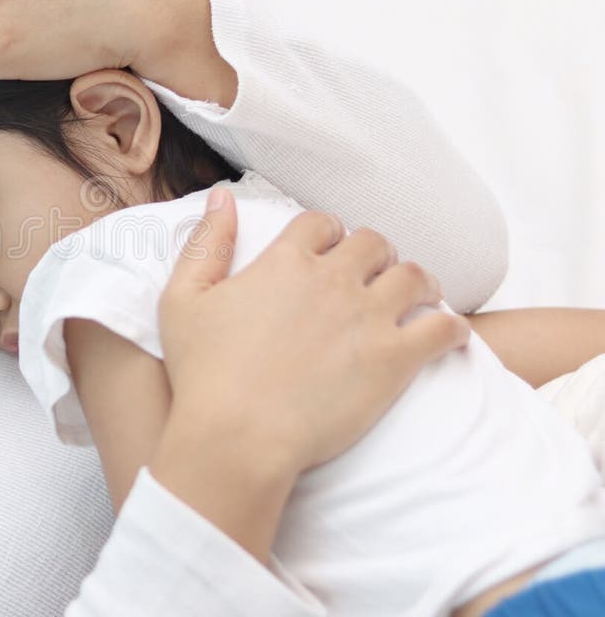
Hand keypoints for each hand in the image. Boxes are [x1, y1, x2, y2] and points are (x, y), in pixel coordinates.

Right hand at [147, 187, 469, 561]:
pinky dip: (451, 327)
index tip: (327, 251)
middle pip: (373, 243)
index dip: (326, 234)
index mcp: (284, 262)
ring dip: (417, 281)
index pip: (321, 224)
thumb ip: (205, 243)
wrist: (237, 437)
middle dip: (374, 254)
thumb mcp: (182, 300)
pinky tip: (447, 334)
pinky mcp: (395, 359)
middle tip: (372, 275)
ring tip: (416, 297)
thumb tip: (222, 196)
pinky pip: (444, 327)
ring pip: (415, 276)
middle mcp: (332, 280)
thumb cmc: (202, 374)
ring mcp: (368, 318)